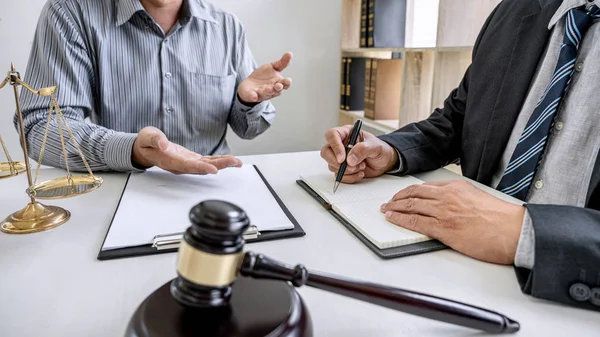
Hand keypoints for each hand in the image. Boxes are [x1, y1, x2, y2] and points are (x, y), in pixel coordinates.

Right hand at [132, 127, 241, 173]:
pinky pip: (207, 161)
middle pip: (202, 168)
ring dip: (223, 164)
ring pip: (207, 165)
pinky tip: (229, 160)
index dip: (201, 168)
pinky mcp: (191, 159)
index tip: (214, 169)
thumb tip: (164, 143)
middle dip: (220, 165)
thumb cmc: (146, 143)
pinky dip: (219, 160)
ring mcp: (187, 163)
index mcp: (170, 160)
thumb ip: (155, 140)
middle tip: (235, 163)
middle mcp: (181, 165)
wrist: (146, 149)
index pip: (188, 166)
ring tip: (237, 162)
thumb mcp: (147, 137)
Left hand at [237, 52, 292, 103]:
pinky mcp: (253, 95)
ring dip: (268, 91)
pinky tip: (253, 95)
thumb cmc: (264, 76)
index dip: (287, 83)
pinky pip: (253, 96)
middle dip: (278, 88)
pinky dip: (253, 96)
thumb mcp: (273, 67)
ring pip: (267, 93)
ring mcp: (262, 93)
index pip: (285, 84)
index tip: (288, 80)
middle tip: (278, 86)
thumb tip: (290, 53)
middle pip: (277, 90)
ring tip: (268, 89)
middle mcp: (272, 89)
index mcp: (278, 82)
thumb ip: (282, 62)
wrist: (249, 84)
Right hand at [320, 125, 398, 183]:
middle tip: (350, 166)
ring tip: (361, 167)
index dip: (335, 146)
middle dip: (336, 162)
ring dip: (347, 170)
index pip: (332, 135)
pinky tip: (360, 173)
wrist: (385, 161)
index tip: (342, 158)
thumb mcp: (375, 146)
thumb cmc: (380, 149)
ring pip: (332, 166)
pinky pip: (339, 176)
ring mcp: (340, 158)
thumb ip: (363, 150)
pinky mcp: (343, 169)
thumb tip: (350, 159)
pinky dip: (349, 177)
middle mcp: (340, 145)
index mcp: (347, 133)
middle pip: (326, 152)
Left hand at [380, 180, 524, 264]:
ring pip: (411, 206)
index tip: (403, 194)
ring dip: (395, 207)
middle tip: (389, 201)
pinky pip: (415, 222)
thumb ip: (461, 198)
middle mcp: (448, 196)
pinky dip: (400, 219)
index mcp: (457, 187)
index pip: (426, 186)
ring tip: (386, 210)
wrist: (514, 231)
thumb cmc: (502, 219)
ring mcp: (444, 212)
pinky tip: (392, 218)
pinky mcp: (444, 229)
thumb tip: (448, 205)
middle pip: (415, 193)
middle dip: (398, 197)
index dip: (411, 190)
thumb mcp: (478, 198)